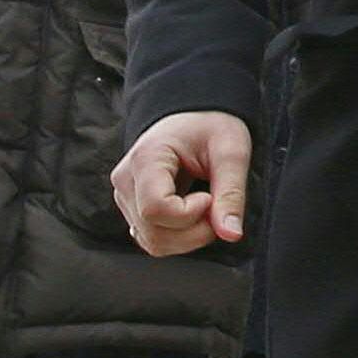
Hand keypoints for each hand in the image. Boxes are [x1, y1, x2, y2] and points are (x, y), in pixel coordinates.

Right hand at [110, 112, 250, 256]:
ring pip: (152, 242)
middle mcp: (126, 180)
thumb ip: (231, 193)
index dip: (190, 214)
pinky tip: (194, 214)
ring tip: (208, 208)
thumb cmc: (210, 125)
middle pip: (154, 233)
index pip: (156, 209)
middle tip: (217, 205)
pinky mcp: (133, 208)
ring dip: (189, 238)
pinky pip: (153, 239)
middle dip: (195, 231)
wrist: (193, 114)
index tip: (210, 195)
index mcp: (145, 159)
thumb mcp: (231, 151)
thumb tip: (231, 234)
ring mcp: (125, 196)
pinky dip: (179, 237)